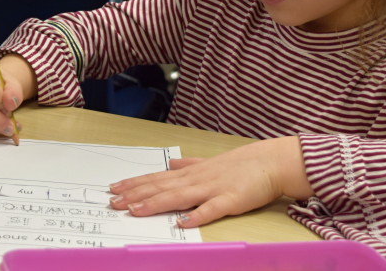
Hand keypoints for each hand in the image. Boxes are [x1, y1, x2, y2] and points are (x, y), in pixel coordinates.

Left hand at [108, 137, 312, 227]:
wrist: (272, 162)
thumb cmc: (243, 164)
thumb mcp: (211, 162)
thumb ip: (191, 165)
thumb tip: (172, 164)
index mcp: (192, 173)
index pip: (157, 178)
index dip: (135, 183)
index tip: (114, 188)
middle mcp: (197, 180)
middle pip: (161, 187)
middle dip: (135, 195)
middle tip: (112, 201)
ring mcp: (213, 189)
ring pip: (178, 197)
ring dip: (154, 204)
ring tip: (134, 210)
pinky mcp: (231, 201)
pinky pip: (211, 210)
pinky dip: (196, 216)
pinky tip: (181, 223)